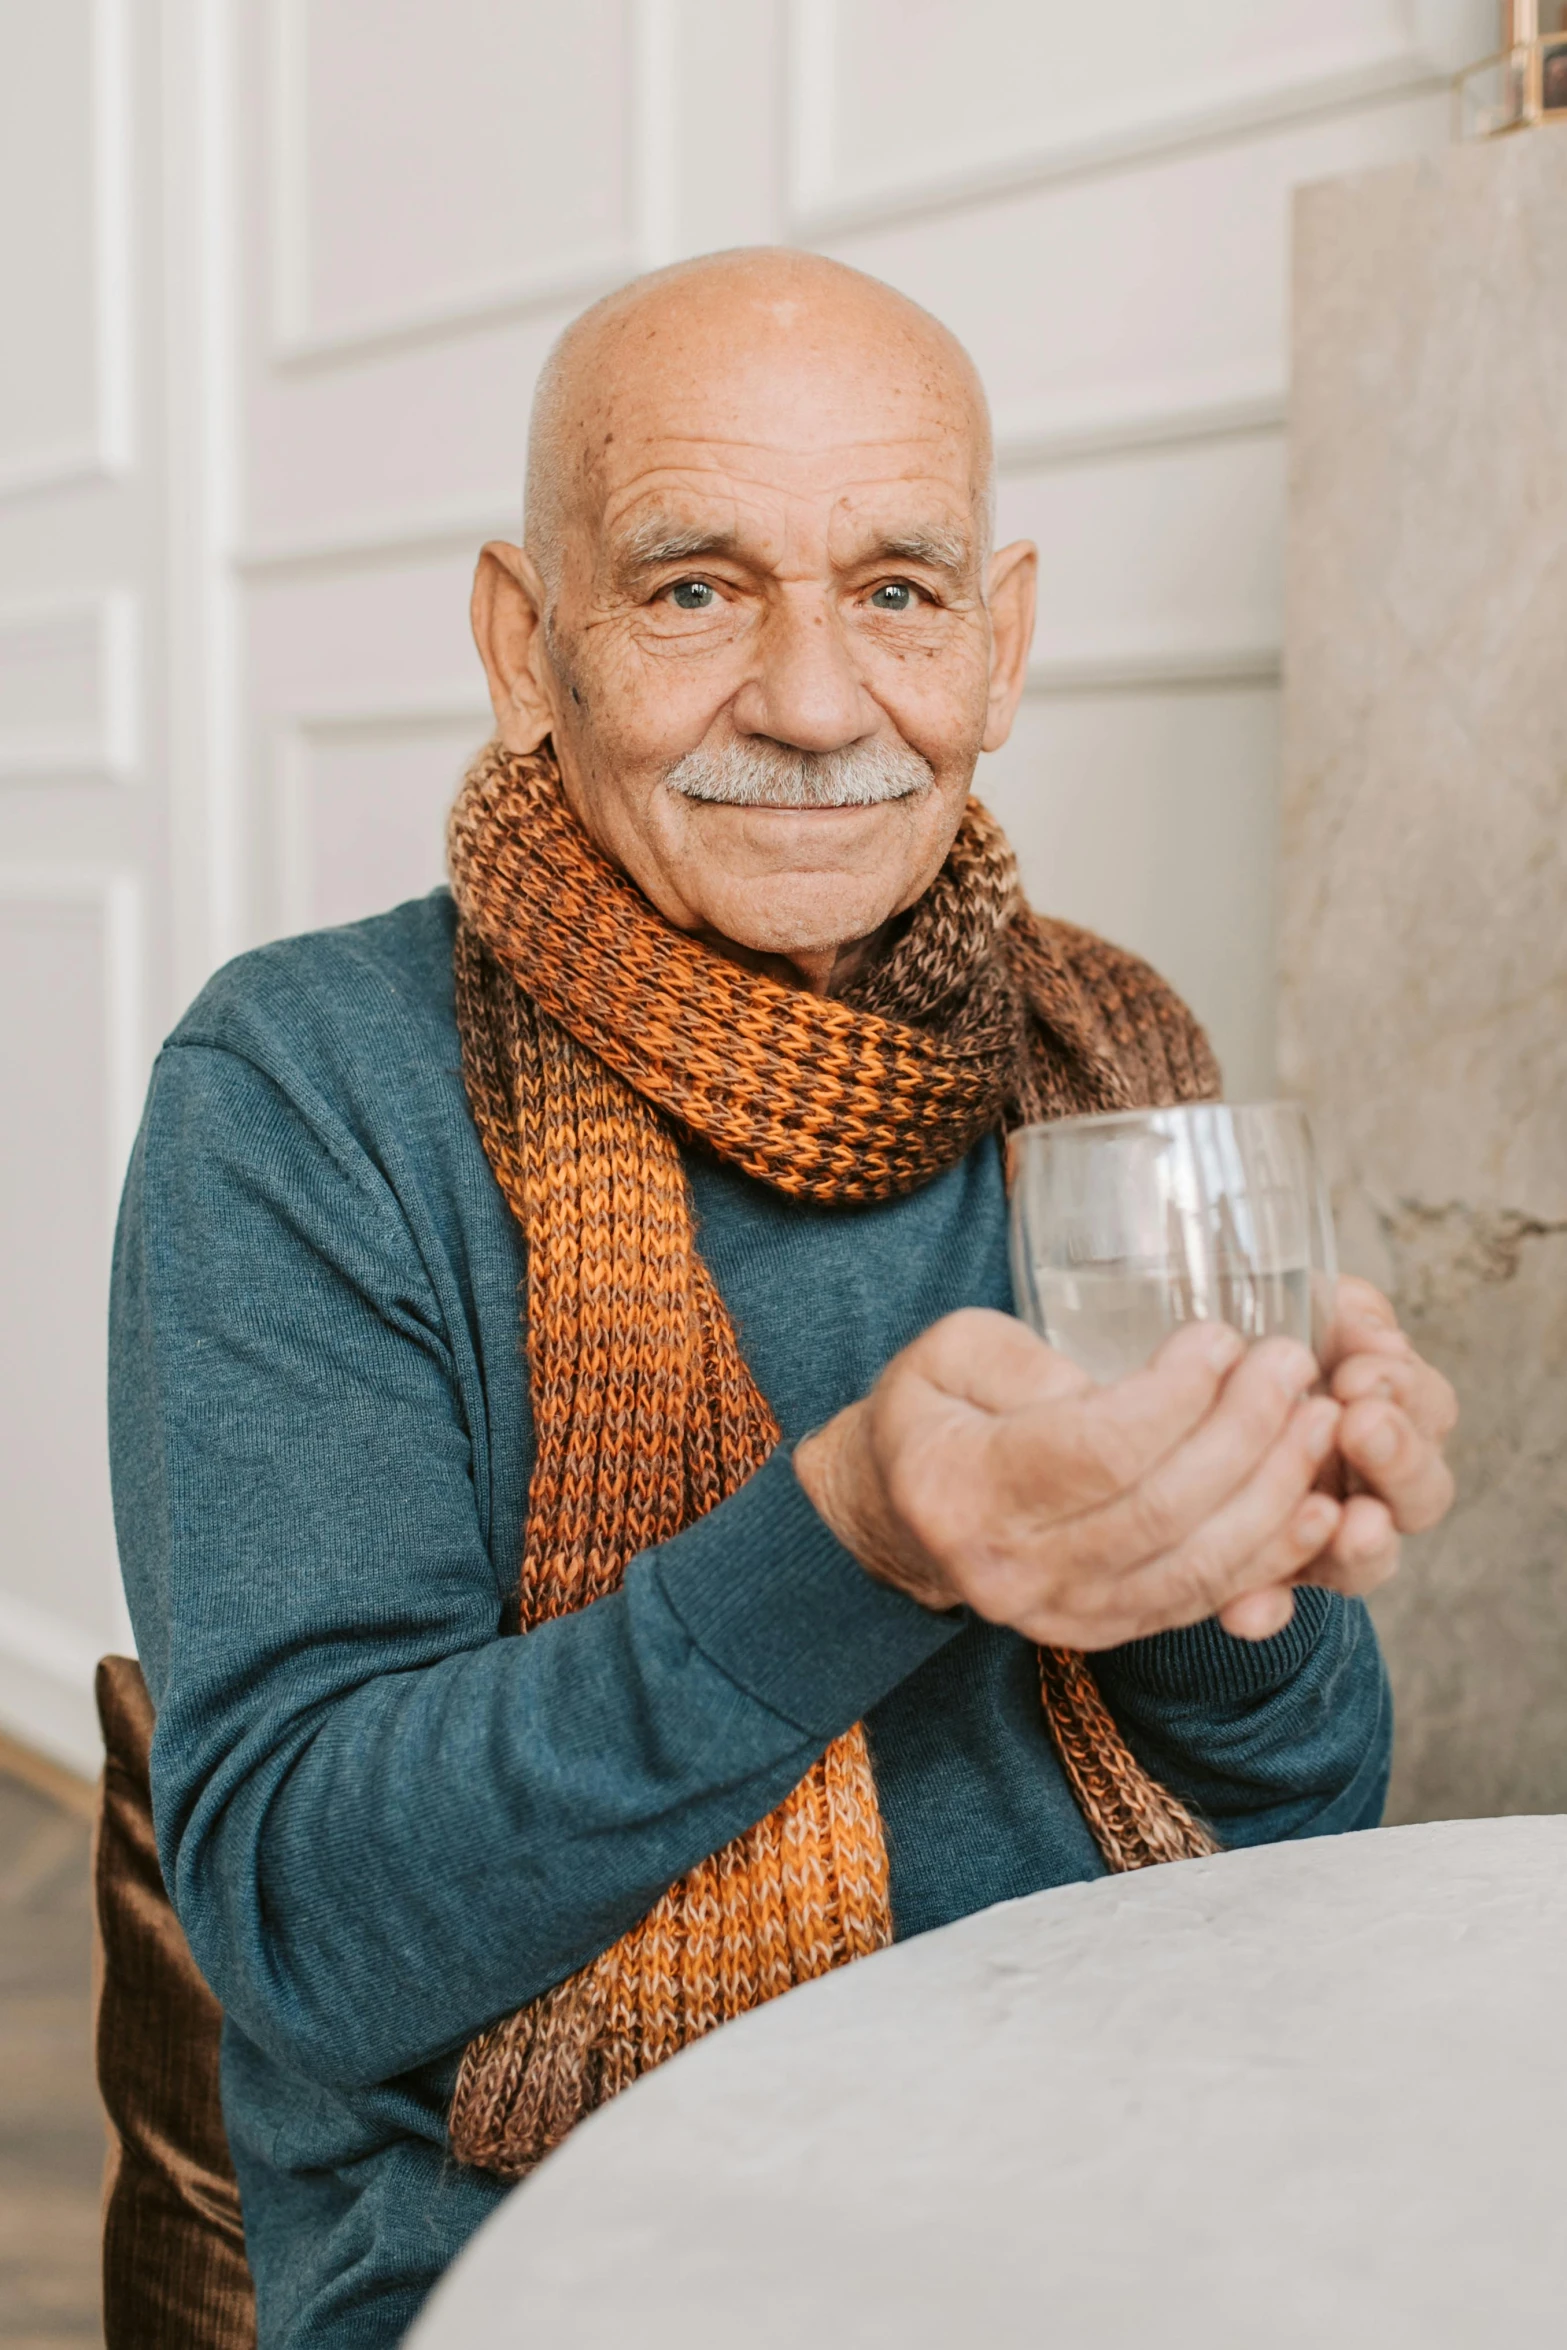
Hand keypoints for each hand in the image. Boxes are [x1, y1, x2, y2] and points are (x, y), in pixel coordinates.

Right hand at [794, 1310, 1348, 1649]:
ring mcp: (1059, 1614)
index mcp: (963, 1488)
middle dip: (1245, 1432)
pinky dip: (1268, 1558)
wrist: (898, 1514)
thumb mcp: (951, 1352)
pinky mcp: (1101, 1632)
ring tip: (1320, 1422)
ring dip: (1273, 1493)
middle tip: (1291, 1366)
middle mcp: (1011, 1569)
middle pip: (1160, 1510)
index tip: (1219, 1338)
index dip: (1176, 1397)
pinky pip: (1198, 1601)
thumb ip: (1033, 1363)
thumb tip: (1138, 1388)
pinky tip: (1317, 1510)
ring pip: (1193, 1565)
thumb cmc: (931, 1411)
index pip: (1098, 1450)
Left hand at [1220, 1276, 1457, 1642]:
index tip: (1363, 1369)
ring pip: (1367, 1558)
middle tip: (1363, 1424)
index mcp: (1386, 1412)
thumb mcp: (1295, 1310)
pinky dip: (1267, 1609)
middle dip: (1400, 1457)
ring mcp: (1321, 1538)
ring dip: (1361, 1543)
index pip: (1429, 1411)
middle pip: (1421, 1492)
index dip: (1409, 1394)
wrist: (1155, 1412)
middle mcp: (1368, 1483)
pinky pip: (1276, 1607)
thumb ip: (1339, 1311)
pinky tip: (1247, 1609)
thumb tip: (1367, 1327)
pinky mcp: (1264, 1581)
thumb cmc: (1243, 1350)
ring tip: (1351, 1523)